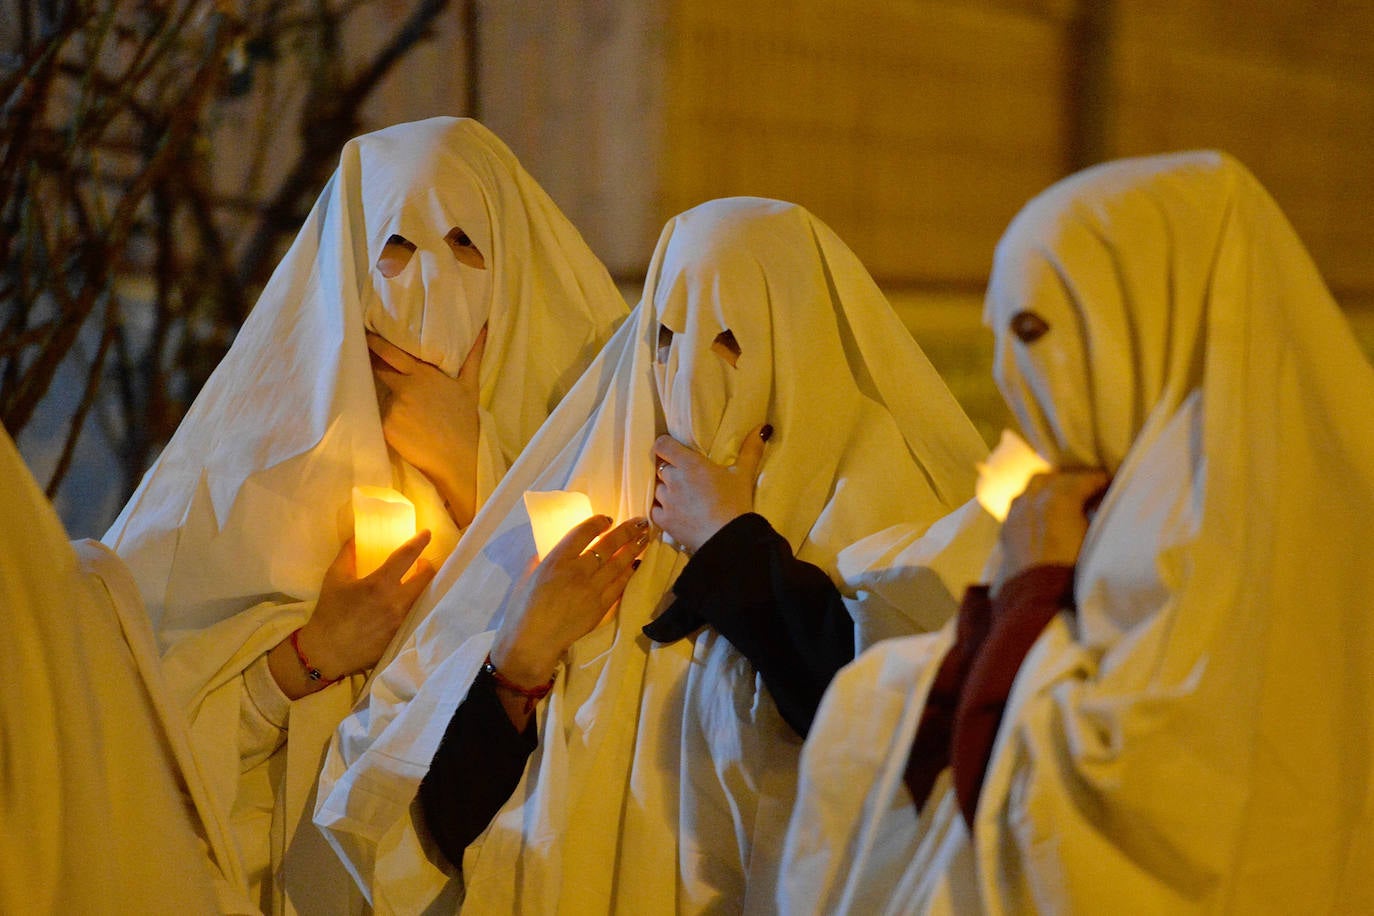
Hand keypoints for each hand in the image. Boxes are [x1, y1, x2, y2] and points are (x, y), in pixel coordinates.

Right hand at [270, 531, 435, 698]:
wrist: (326, 651)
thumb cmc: (329, 612)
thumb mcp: (334, 578)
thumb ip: (347, 555)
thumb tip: (355, 537)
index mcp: (380, 584)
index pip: (407, 556)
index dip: (419, 542)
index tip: (427, 534)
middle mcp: (396, 602)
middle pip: (426, 578)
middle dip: (427, 567)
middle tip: (420, 564)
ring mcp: (401, 622)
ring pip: (423, 598)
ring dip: (422, 587)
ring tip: (413, 583)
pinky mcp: (401, 636)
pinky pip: (415, 616)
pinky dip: (414, 606)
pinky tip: (405, 605)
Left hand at [369, 328, 486, 526]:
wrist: (457, 458)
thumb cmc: (464, 421)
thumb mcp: (470, 386)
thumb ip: (472, 356)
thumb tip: (483, 329)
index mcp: (423, 374)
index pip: (390, 353)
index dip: (375, 343)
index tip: (364, 333)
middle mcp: (405, 388)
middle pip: (379, 371)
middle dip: (373, 365)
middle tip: (368, 362)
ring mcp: (394, 408)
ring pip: (383, 397)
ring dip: (389, 400)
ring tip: (407, 413)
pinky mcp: (387, 427)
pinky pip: (382, 418)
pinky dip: (390, 421)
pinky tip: (406, 429)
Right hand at [489, 515, 649, 689]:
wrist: (532, 642)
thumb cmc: (522, 610)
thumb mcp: (526, 579)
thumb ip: (538, 562)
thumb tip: (545, 553)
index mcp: (556, 560)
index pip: (583, 533)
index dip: (598, 523)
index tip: (608, 518)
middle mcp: (577, 571)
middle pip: (607, 545)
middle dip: (626, 531)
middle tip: (640, 522)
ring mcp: (591, 589)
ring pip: (618, 563)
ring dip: (634, 548)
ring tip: (644, 537)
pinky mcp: (600, 607)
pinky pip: (620, 585)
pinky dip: (630, 572)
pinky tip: (637, 563)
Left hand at [650, 424, 770, 552]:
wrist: (729, 538)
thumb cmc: (736, 503)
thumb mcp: (744, 474)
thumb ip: (750, 450)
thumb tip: (763, 429)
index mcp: (690, 464)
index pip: (662, 445)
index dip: (665, 445)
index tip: (672, 450)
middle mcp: (673, 479)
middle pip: (660, 467)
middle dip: (669, 470)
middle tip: (684, 476)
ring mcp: (666, 501)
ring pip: (657, 489)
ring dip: (666, 490)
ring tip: (682, 497)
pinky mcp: (664, 521)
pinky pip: (654, 509)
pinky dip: (661, 509)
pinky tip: (674, 512)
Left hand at [997, 469, 1110, 584]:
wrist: (1037, 602)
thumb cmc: (1073, 571)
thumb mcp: (1094, 539)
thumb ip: (1095, 515)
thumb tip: (1098, 503)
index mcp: (1058, 499)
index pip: (1083, 480)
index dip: (1100, 481)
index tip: (1111, 483)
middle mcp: (1032, 500)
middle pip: (1053, 479)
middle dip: (1072, 480)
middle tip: (1088, 489)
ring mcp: (1015, 514)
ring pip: (1031, 489)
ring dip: (1049, 490)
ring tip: (1065, 500)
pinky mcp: (1005, 531)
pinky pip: (1019, 507)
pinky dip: (1032, 505)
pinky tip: (1041, 516)